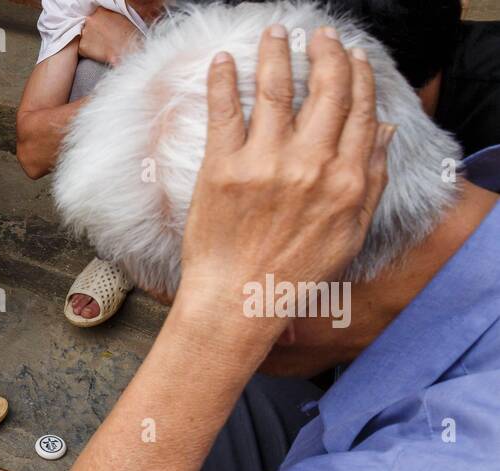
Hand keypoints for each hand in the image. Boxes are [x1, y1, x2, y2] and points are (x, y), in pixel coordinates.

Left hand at [79, 7, 141, 66]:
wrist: (130, 50)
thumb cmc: (128, 35)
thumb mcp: (119, 18)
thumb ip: (108, 18)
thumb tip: (105, 22)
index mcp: (99, 11)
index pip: (94, 17)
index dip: (98, 25)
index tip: (102, 31)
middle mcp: (90, 20)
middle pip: (88, 27)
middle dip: (94, 33)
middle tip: (103, 40)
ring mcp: (85, 33)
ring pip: (84, 38)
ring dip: (91, 42)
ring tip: (102, 47)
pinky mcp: (82, 46)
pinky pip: (82, 49)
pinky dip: (88, 52)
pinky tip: (99, 53)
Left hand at [175, 26, 393, 347]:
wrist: (239, 301)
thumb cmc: (294, 274)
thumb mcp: (349, 231)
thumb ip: (370, 178)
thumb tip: (384, 129)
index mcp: (345, 178)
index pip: (358, 109)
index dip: (357, 75)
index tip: (352, 55)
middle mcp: (309, 164)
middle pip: (324, 89)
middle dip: (324, 53)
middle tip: (317, 35)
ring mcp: (264, 163)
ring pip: (275, 89)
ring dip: (275, 53)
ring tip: (274, 33)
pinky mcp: (223, 168)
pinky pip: (224, 111)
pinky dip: (222, 80)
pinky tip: (222, 59)